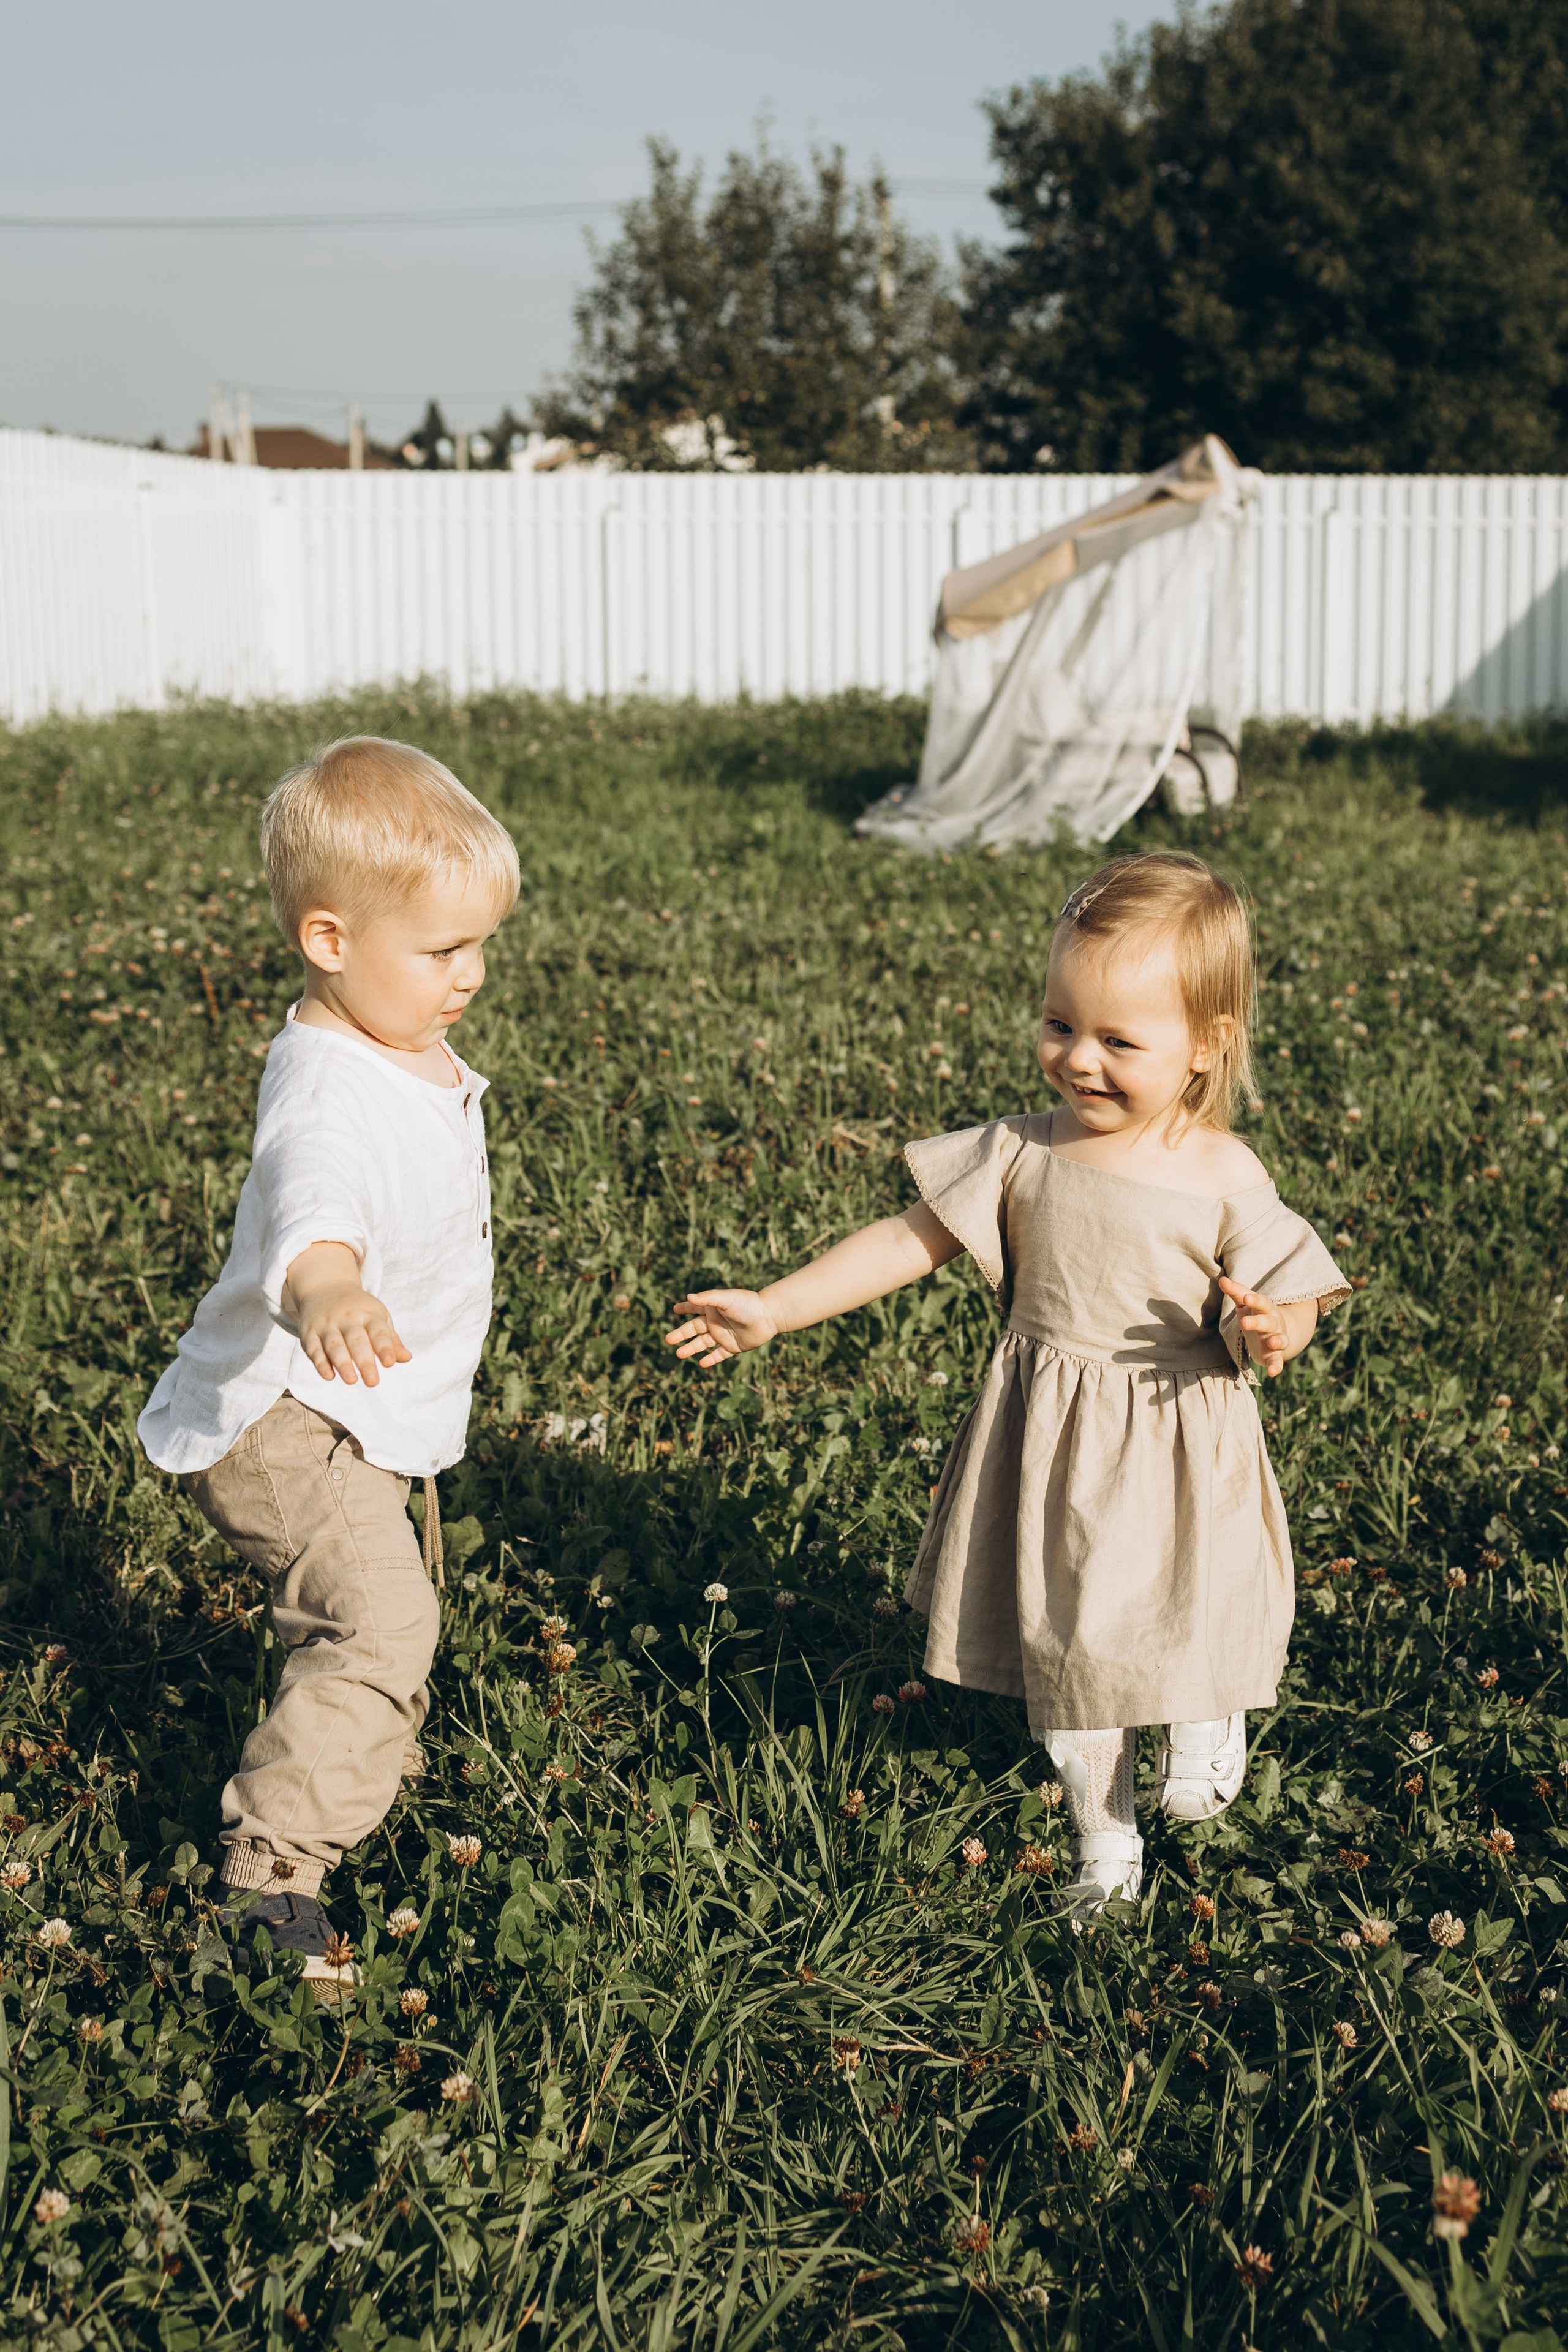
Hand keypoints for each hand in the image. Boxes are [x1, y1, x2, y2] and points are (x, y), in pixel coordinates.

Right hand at [285, 1241, 410, 1387]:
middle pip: (356, 1341)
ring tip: (351, 1380)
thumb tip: (406, 1358)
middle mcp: (347, 1318)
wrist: (326, 1286)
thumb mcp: (378, 1317)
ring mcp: (327, 1325)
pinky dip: (320, 1363)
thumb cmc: (359, 1308)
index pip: (378, 1332)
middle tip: (372, 1381)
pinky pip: (314, 1348)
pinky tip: (329, 1376)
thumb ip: (391, 1340)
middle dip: (364, 1361)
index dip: (384, 1347)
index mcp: (369, 1314)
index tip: (390, 1363)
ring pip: (334, 1345)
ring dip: (342, 1363)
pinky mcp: (310, 1332)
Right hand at [664, 1289, 780, 1368]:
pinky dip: (711, 1359)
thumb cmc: (747, 1304)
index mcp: (713, 1308)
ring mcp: (724, 1335)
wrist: (769, 1317)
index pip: (694, 1308)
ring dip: (691, 1348)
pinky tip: (702, 1364)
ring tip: (679, 1354)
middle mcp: (716, 1322)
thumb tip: (688, 1297)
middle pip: (694, 1329)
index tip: (675, 1310)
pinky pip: (719, 1355)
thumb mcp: (726, 1299)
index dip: (685, 1308)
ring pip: (703, 1343)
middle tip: (668, 1339)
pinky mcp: (733, 1347)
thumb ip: (707, 1298)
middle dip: (681, 1334)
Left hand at [1218, 1275, 1308, 1377]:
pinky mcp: (1274, 1356)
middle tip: (1244, 1322)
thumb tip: (1222, 1280)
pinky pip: (1278, 1361)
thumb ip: (1235, 1292)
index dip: (1255, 1300)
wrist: (1275, 1334)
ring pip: (1280, 1339)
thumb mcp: (1245, 1304)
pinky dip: (1277, 1367)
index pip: (1262, 1302)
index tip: (1246, 1297)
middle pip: (1268, 1321)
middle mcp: (1274, 1323)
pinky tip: (1272, 1373)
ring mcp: (1276, 1340)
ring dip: (1277, 1341)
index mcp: (1266, 1309)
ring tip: (1272, 1342)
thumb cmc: (1256, 1314)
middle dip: (1258, 1322)